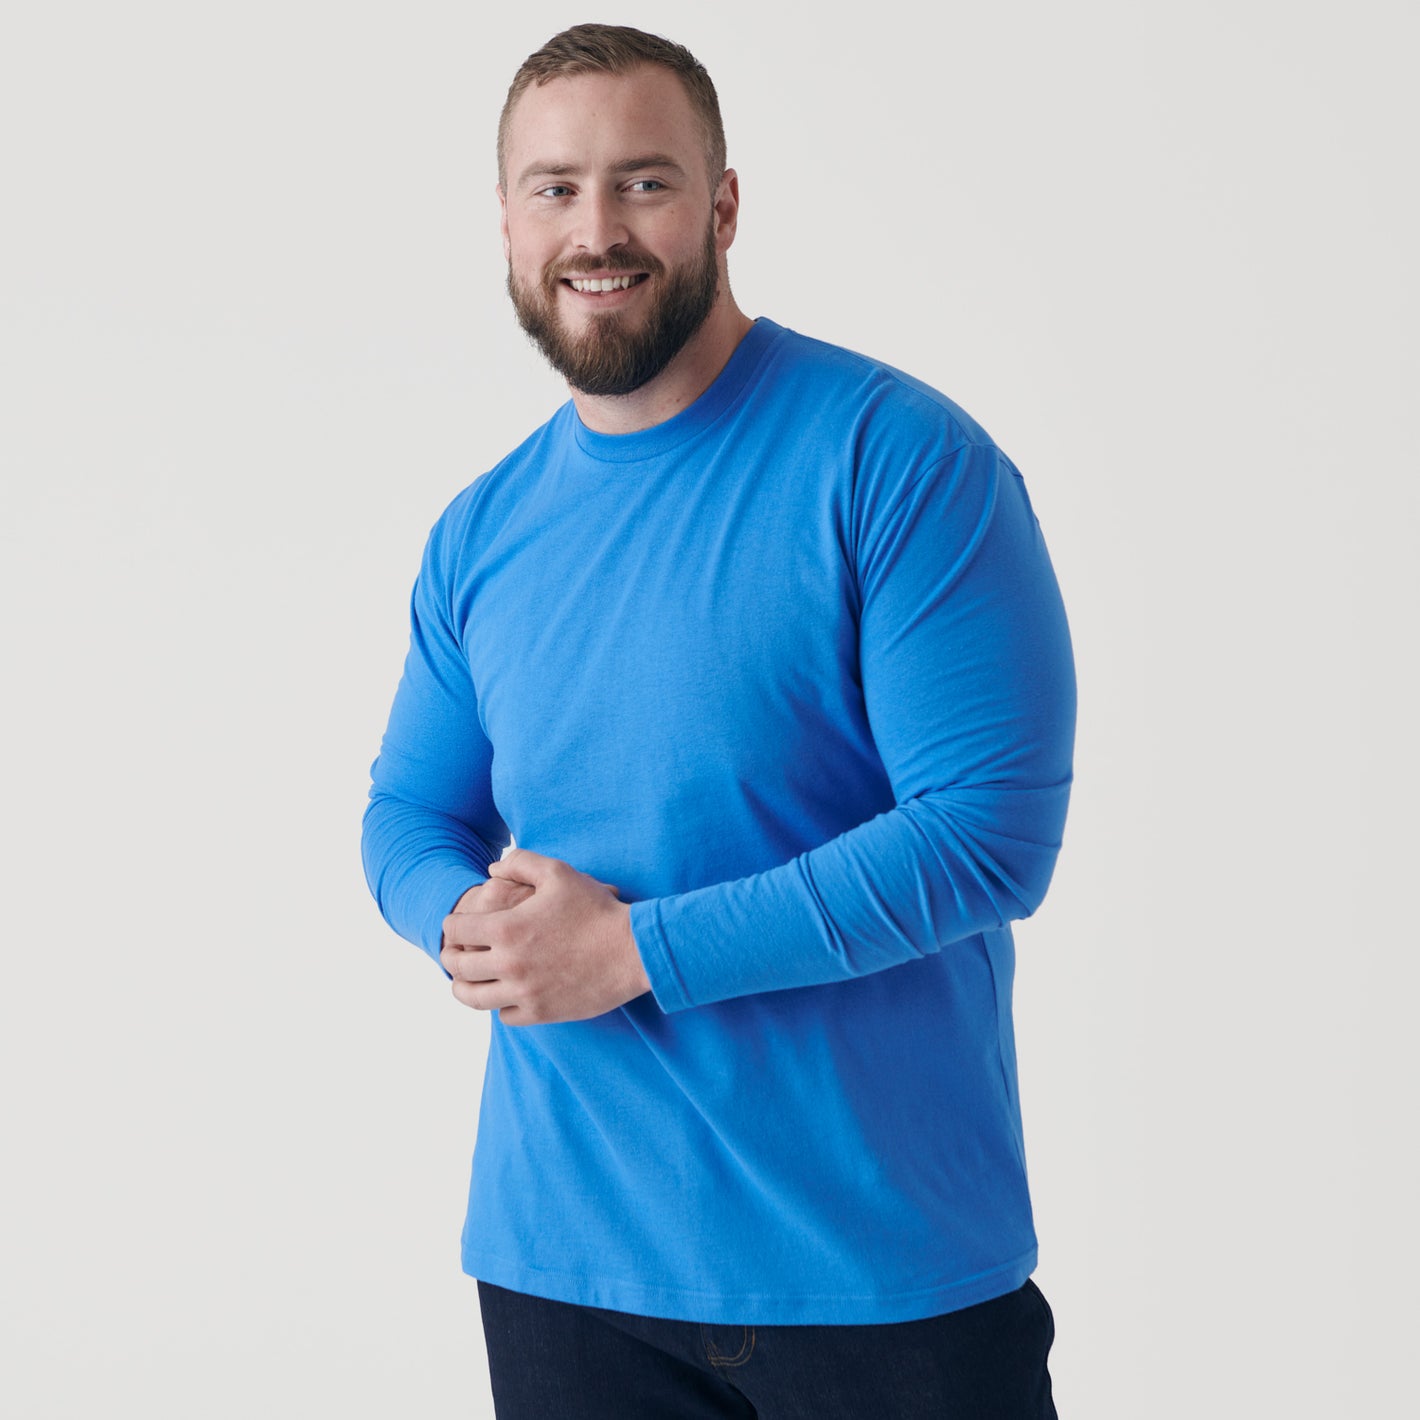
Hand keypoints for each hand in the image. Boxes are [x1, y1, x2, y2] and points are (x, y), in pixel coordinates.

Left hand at [439, 849, 649, 1025]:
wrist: (632, 950)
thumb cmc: (596, 909)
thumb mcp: (559, 873)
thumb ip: (521, 863)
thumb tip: (492, 868)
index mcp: (507, 928)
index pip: (456, 930)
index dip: (451, 925)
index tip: (455, 925)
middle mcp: (509, 964)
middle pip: (458, 967)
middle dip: (450, 957)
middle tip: (453, 953)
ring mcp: (524, 992)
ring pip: (474, 998)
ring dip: (464, 988)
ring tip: (466, 982)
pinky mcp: (541, 1012)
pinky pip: (505, 1016)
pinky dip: (500, 1006)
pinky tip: (506, 995)